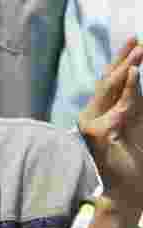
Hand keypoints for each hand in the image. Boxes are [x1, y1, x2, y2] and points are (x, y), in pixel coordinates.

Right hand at [79, 38, 142, 212]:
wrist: (129, 186)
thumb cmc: (134, 155)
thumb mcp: (136, 119)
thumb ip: (132, 98)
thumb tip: (134, 71)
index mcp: (100, 111)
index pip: (109, 80)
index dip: (121, 59)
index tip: (135, 40)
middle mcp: (91, 116)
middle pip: (106, 81)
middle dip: (122, 60)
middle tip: (137, 42)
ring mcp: (90, 125)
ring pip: (108, 90)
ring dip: (125, 69)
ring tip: (139, 53)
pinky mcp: (96, 134)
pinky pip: (116, 107)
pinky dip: (126, 91)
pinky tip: (134, 73)